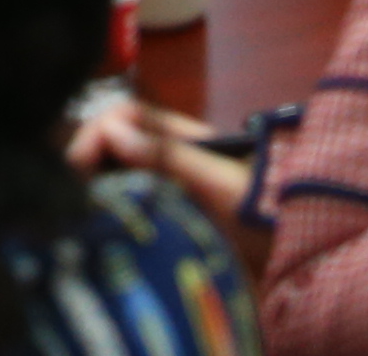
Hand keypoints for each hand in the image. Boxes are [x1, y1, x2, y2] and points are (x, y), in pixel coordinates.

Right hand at [68, 93, 253, 229]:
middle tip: (67, 192)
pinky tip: (101, 225)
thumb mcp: (219, 181)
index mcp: (182, 137)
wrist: (300, 250)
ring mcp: (170, 186)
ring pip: (118, 172)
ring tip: (77, 209)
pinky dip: (109, 207)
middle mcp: (171, 156)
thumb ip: (169, 155)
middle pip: (115, 142)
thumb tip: (112, 133)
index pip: (125, 116)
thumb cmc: (265, 210)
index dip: (97, 131)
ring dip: (96, 183)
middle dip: (89, 158)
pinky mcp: (170, 216)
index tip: (77, 166)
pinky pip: (129, 201)